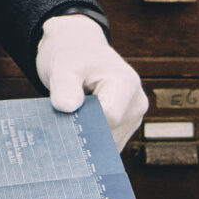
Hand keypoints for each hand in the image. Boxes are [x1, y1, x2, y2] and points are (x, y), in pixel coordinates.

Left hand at [36, 14, 148, 147]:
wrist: (78, 53)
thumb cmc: (72, 57)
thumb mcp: (63, 65)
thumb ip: (64, 85)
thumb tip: (68, 107)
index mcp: (127, 84)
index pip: (108, 118)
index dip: (84, 120)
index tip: (65, 112)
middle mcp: (136, 103)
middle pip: (110, 134)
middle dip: (85, 133)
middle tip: (63, 120)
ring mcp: (133, 118)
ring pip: (108, 144)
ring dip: (87, 139)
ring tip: (73, 118)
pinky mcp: (125, 129)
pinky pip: (108, 145)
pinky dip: (92, 142)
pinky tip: (79, 129)